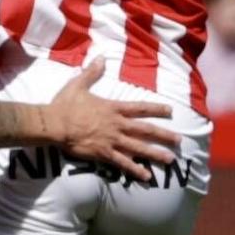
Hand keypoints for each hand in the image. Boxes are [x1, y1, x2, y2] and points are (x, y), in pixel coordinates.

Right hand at [48, 59, 177, 181]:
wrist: (54, 124)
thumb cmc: (65, 104)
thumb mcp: (79, 84)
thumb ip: (93, 72)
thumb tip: (101, 57)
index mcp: (113, 108)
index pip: (140, 108)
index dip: (157, 109)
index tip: (171, 111)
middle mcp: (117, 124)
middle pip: (145, 130)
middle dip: (163, 135)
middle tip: (179, 140)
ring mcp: (112, 140)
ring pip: (139, 148)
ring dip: (155, 153)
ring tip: (170, 159)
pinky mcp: (104, 153)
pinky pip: (123, 163)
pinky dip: (135, 170)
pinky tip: (147, 176)